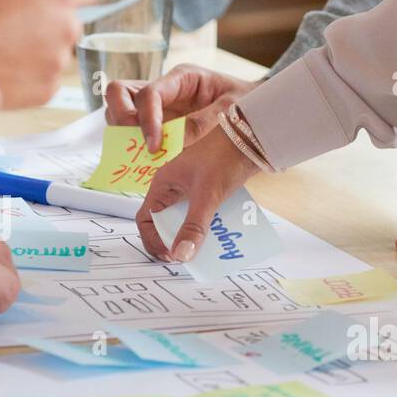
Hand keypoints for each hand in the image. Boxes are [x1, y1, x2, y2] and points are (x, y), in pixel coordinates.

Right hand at [0, 0, 98, 107]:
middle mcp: (65, 28)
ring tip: (5, 51)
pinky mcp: (49, 89)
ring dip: (40, 53)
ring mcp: (59, 62)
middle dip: (50, 25)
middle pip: (70, 25)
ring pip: (58, 54)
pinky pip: (47, 78)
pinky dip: (31, 76)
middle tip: (16, 28)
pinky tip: (5, 69)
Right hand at [105, 64, 257, 150]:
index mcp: (182, 78)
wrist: (261, 112)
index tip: (156, 146)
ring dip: (123, 133)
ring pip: (120, 112)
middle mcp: (165, 91)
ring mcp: (160, 109)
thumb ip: (204, 123)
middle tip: (139, 143)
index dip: (147, 120)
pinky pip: (135, 134)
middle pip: (120, 93)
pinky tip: (146, 164)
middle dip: (122, 118)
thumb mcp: (231, 109)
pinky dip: (134, 147)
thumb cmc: (248, 103)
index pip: (150, 94)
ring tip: (140, 155)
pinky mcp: (161, 128)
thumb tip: (176, 142)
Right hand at [136, 128, 259, 260]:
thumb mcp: (207, 195)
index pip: (146, 220)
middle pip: (163, 223)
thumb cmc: (223, 157)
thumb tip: (181, 255)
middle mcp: (172, 189)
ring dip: (191, 237)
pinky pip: (201, 216)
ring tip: (203, 251)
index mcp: (162, 186)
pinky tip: (218, 237)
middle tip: (187, 258)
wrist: (251, 138)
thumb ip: (194, 226)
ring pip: (183, 221)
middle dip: (172, 242)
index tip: (171, 255)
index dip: (153, 240)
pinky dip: (207, 228)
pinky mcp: (207, 193)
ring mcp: (190, 191)